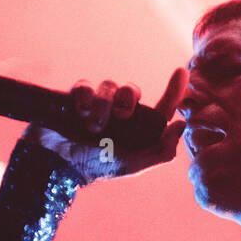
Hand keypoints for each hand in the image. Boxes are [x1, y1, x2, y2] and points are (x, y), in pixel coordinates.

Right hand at [20, 70, 187, 181]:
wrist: (58, 165)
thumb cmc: (96, 168)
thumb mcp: (133, 165)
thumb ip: (161, 150)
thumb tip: (181, 124)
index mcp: (137, 129)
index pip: (161, 107)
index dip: (174, 90)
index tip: (182, 72)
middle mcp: (119, 114)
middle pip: (131, 90)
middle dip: (128, 99)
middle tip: (121, 115)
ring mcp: (97, 104)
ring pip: (108, 86)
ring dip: (103, 105)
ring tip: (92, 126)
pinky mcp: (75, 98)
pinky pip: (85, 85)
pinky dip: (85, 95)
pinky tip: (80, 111)